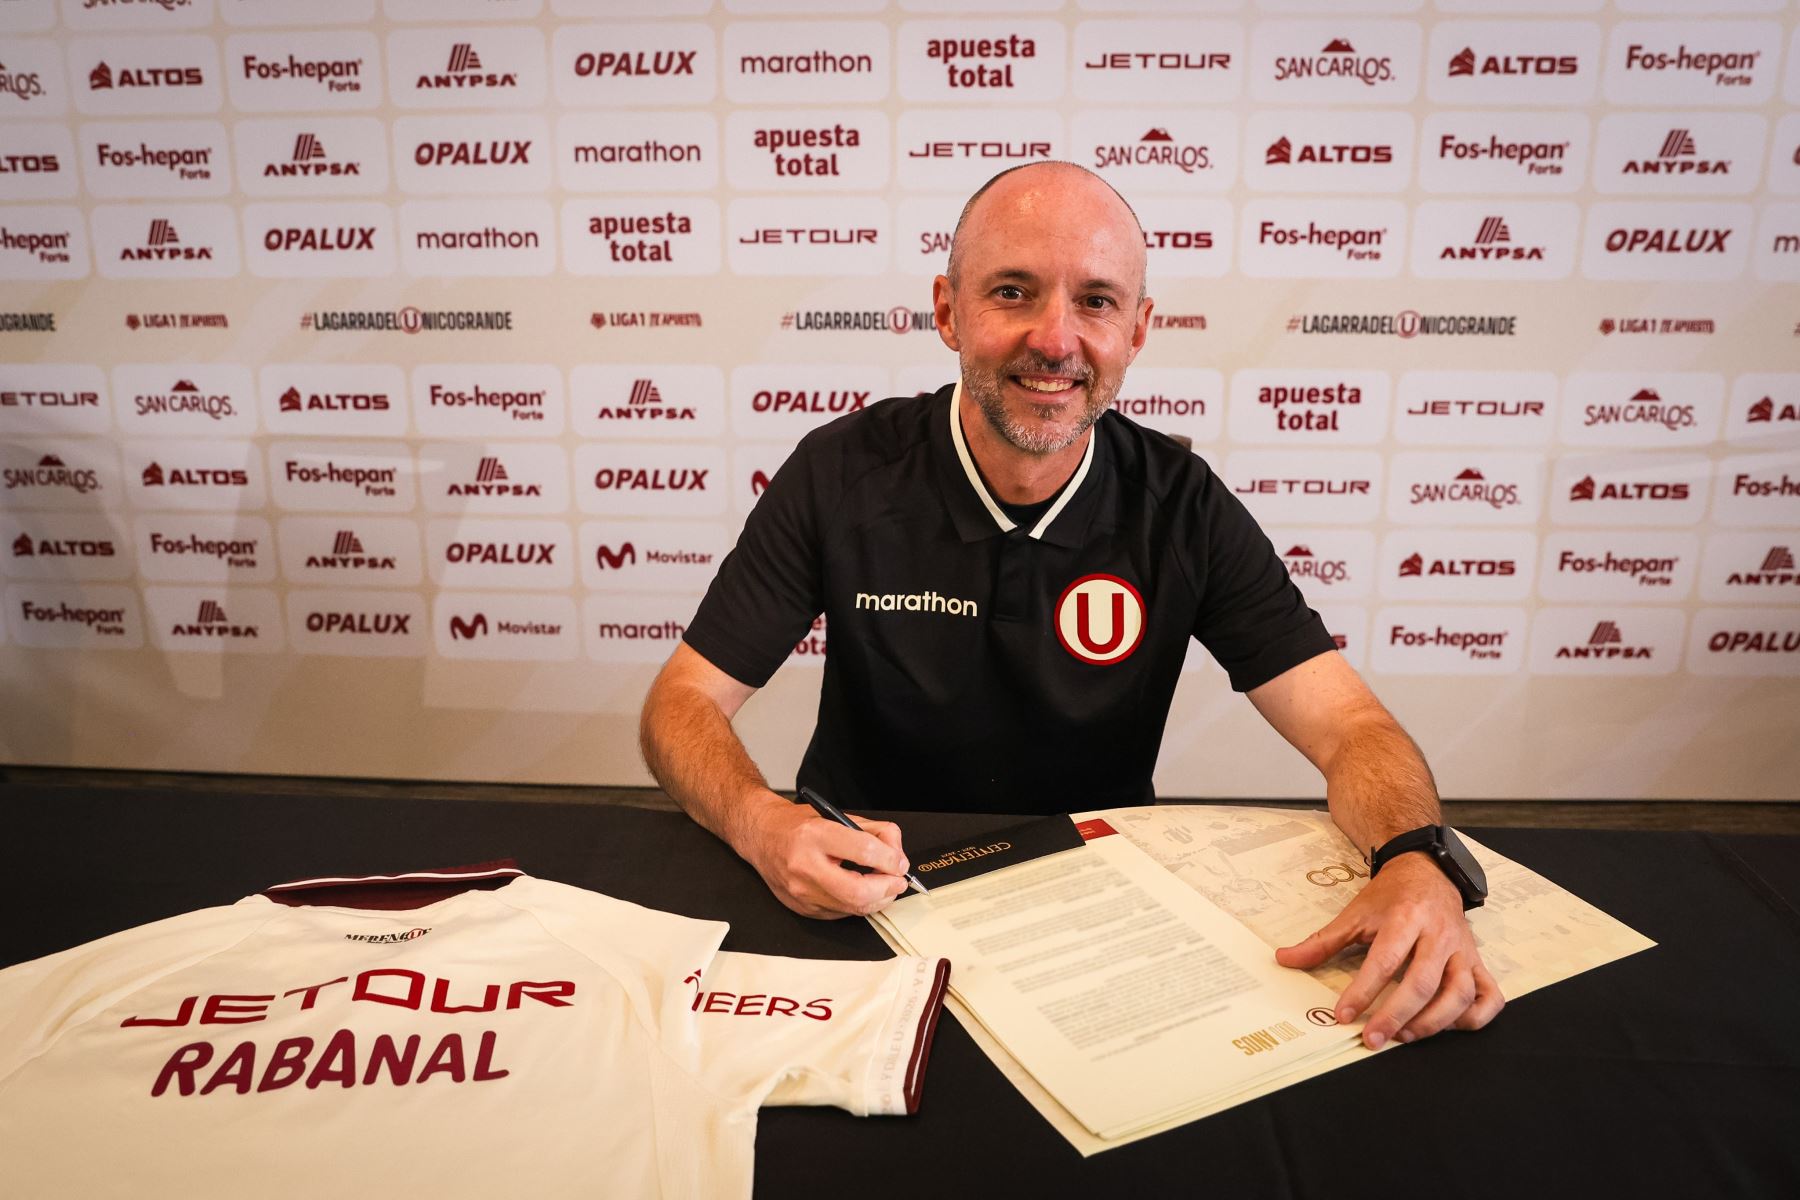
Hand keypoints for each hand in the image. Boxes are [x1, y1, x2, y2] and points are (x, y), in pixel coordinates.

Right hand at [739, 794, 911, 918]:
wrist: (761, 836)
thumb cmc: (798, 825)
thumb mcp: (837, 816)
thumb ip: (873, 832)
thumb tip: (898, 855)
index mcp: (815, 836)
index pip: (864, 851)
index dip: (890, 859)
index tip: (899, 862)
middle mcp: (804, 866)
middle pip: (859, 891)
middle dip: (887, 889)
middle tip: (897, 881)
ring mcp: (801, 892)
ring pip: (853, 908)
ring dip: (877, 899)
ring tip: (884, 885)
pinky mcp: (802, 908)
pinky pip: (841, 913)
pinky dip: (858, 904)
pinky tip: (860, 891)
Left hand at [1274, 853, 1503, 1048]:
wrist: (1426, 871)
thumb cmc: (1390, 897)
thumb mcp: (1355, 913)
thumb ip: (1322, 941)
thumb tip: (1284, 960)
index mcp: (1406, 917)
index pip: (1385, 959)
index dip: (1364, 990)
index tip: (1343, 1015)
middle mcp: (1440, 935)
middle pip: (1423, 982)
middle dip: (1396, 1015)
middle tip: (1372, 1038)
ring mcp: (1464, 951)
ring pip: (1460, 993)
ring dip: (1434, 1022)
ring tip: (1404, 1036)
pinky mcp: (1479, 962)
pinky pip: (1490, 997)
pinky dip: (1475, 1018)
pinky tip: (1450, 1028)